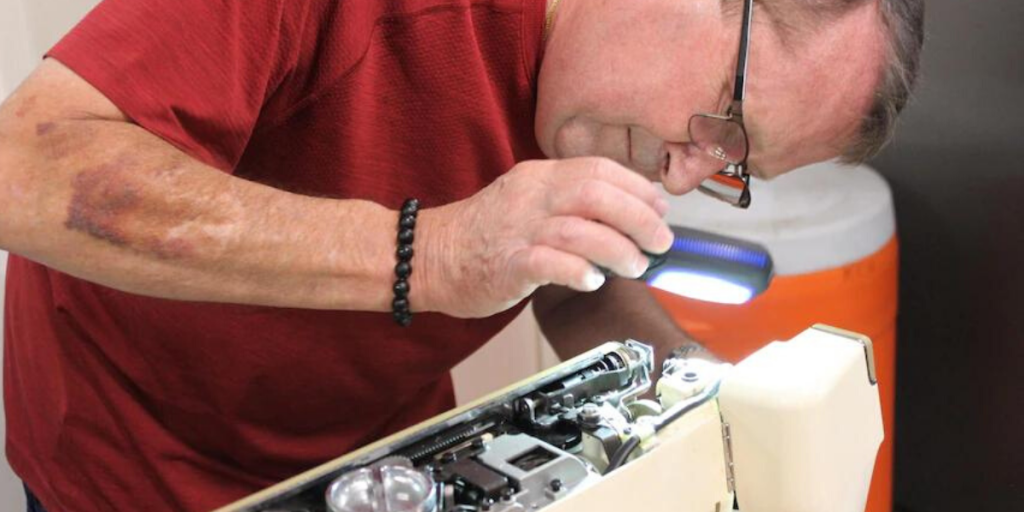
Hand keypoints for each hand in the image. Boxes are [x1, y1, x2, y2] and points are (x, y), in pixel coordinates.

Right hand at [413, 157, 673, 317]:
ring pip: (581, 229)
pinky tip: (594, 281)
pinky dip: (580, 271)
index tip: (661, 209)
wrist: (427, 256)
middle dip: (639, 218)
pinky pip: (552, 263)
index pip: (599, 169)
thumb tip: (627, 218)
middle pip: (597, 194)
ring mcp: (518, 229)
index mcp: (539, 176)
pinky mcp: (507, 263)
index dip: (638, 188)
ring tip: (635, 266)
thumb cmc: (483, 236)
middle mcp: (531, 197)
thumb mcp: (528, 203)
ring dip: (618, 249)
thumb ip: (570, 205)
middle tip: (660, 242)